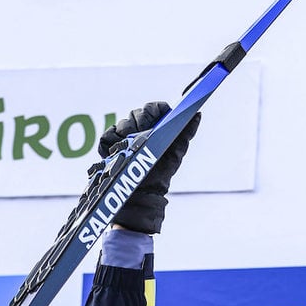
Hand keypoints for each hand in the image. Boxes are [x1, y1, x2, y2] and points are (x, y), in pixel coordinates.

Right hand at [97, 101, 199, 234]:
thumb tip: (198, 114)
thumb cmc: (160, 176)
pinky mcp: (108, 145)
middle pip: (137, 113)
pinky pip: (108, 135)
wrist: (140, 196)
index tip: (159, 115)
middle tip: (143, 136)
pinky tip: (117, 151)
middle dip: (141, 121)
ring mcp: (123, 137)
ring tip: (133, 148)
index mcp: (156, 130)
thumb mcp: (175, 155)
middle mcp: (140, 131)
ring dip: (127, 133)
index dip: (156, 109)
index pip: (155, 109)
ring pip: (122, 122)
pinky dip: (112, 142)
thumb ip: (186, 134)